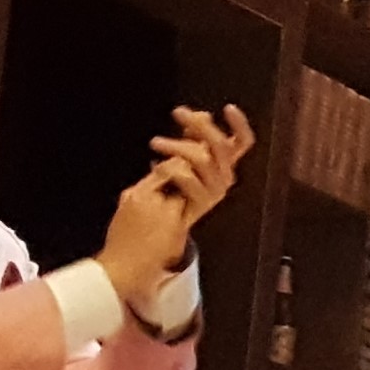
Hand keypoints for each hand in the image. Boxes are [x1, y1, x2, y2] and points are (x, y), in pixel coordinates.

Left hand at [100, 102, 255, 298]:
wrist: (130, 260)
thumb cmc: (140, 222)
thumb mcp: (159, 179)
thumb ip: (181, 153)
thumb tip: (196, 123)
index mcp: (210, 179)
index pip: (237, 150)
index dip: (238, 128)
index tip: (226, 108)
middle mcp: (213, 190)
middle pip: (225, 151)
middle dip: (203, 128)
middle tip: (179, 114)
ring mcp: (202, 202)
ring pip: (207, 161)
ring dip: (180, 149)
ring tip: (156, 145)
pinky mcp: (189, 210)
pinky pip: (189, 179)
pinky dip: (173, 171)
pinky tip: (155, 169)